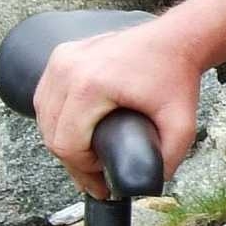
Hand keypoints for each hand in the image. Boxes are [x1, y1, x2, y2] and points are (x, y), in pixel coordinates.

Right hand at [33, 19, 204, 201]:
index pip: (66, 144)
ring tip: (85, 155)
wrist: (175, 39)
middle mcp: (68, 68)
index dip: (82, 170)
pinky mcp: (62, 55)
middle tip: (96, 175)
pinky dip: (55, 118)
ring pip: (43, 116)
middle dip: (72, 160)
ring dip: (60, 139)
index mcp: (90, 85)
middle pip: (51, 132)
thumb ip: (168, 161)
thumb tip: (143, 187)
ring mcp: (62, 58)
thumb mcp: (182, 125)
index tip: (103, 178)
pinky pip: (45, 97)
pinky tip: (72, 130)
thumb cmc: (176, 76)